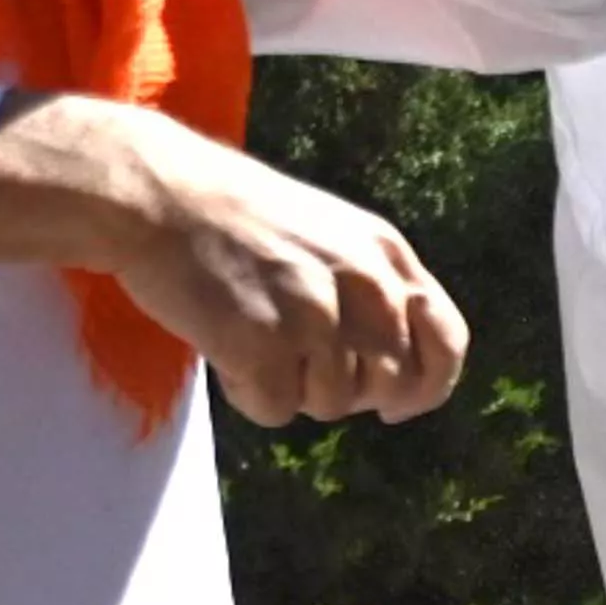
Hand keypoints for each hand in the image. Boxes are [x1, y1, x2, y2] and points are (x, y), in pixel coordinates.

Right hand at [0, 91, 465, 422]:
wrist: (158, 194)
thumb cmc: (238, 218)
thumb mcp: (333, 234)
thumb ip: (376, 289)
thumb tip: (404, 372)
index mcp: (386, 255)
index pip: (447, 341)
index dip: (428, 384)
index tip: (398, 404)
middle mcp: (363, 285)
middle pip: (390, 386)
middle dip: (349, 390)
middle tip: (298, 362)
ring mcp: (314, 315)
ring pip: (333, 405)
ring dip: (293, 389)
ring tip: (253, 340)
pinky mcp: (262, 343)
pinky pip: (276, 410)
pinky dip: (249, 395)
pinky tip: (226, 353)